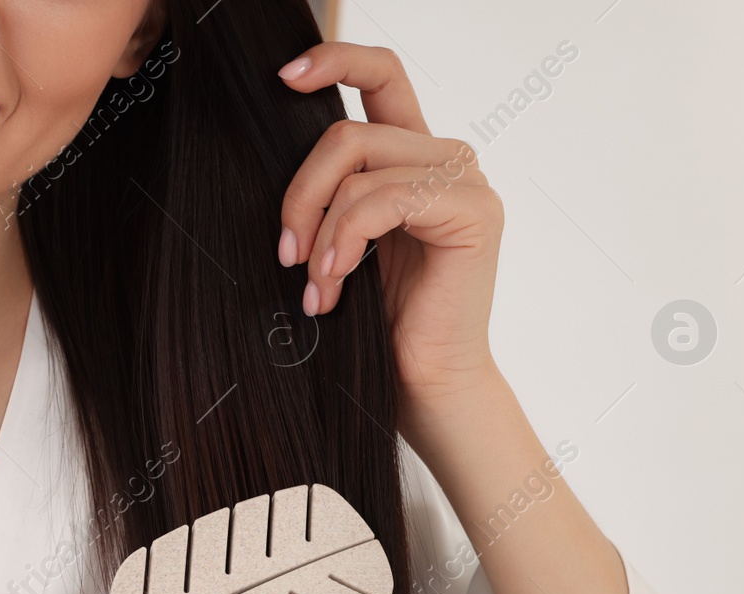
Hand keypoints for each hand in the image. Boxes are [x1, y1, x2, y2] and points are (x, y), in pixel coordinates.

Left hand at [276, 43, 503, 411]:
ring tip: (316, 287)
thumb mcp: (339, 241)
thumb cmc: (379, 323)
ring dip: (321, 232)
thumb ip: (328, 191)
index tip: (284, 77)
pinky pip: (382, 200)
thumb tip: (271, 150)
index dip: (335, 61)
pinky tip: (335, 283)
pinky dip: (345, 241)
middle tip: (286, 255)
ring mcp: (464, 181)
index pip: (381, 76)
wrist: (423, 383)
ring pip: (358, 168)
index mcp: (414, 156)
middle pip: (347, 134)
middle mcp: (445, 158)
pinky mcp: (472, 210)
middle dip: (300, 195)